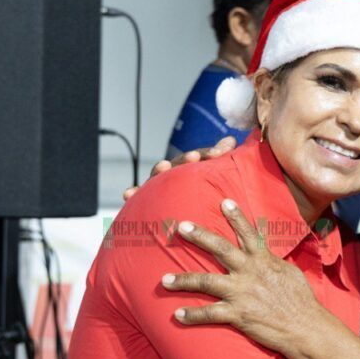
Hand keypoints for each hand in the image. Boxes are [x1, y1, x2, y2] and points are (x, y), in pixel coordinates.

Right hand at [122, 136, 237, 199]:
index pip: (196, 158)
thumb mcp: (206, 178)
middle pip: (176, 163)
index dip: (207, 154)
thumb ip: (216, 159)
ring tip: (163, 166)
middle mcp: (170, 175)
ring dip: (160, 169)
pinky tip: (129, 193)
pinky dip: (132, 193)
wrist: (172, 218)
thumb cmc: (192, 197)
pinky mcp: (145, 201)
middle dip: (184, 159)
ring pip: (157, 176)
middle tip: (195, 157)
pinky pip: (137, 197)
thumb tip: (231, 139)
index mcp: (186, 170)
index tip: (219, 154)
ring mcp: (156, 187)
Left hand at [160, 199, 322, 353]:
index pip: (248, 233)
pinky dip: (192, 315)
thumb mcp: (289, 272)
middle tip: (180, 226)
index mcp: (264, 260)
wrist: (305, 327)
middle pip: (220, 249)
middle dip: (199, 236)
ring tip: (163, 280)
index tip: (224, 201)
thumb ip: (272, 259)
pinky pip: (209, 314)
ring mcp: (242, 293)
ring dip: (183, 280)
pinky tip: (177, 316)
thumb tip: (265, 247)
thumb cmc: (300, 301)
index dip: (236, 216)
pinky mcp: (238, 314)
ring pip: (206, 282)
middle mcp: (250, 272)